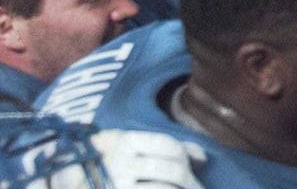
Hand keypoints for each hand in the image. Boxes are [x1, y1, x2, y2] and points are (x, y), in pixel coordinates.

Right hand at [89, 130, 206, 188]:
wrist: (64, 182)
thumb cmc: (100, 164)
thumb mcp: (124, 146)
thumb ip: (163, 147)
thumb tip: (202, 158)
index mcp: (124, 142)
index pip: (171, 147)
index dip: (186, 157)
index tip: (191, 167)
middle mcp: (120, 164)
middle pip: (173, 171)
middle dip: (191, 183)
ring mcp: (117, 186)